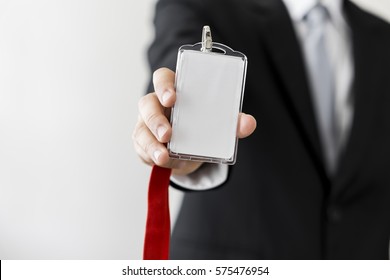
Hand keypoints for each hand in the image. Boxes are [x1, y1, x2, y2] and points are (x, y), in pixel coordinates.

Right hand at [133, 67, 256, 175]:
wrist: (189, 152)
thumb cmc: (200, 127)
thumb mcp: (218, 124)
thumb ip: (232, 122)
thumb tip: (248, 123)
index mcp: (174, 91)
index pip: (162, 78)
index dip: (164, 85)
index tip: (173, 97)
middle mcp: (156, 105)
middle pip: (147, 103)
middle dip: (155, 119)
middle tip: (168, 134)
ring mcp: (147, 124)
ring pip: (141, 129)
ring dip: (151, 143)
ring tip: (164, 156)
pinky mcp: (143, 144)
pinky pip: (142, 149)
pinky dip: (153, 157)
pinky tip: (164, 162)